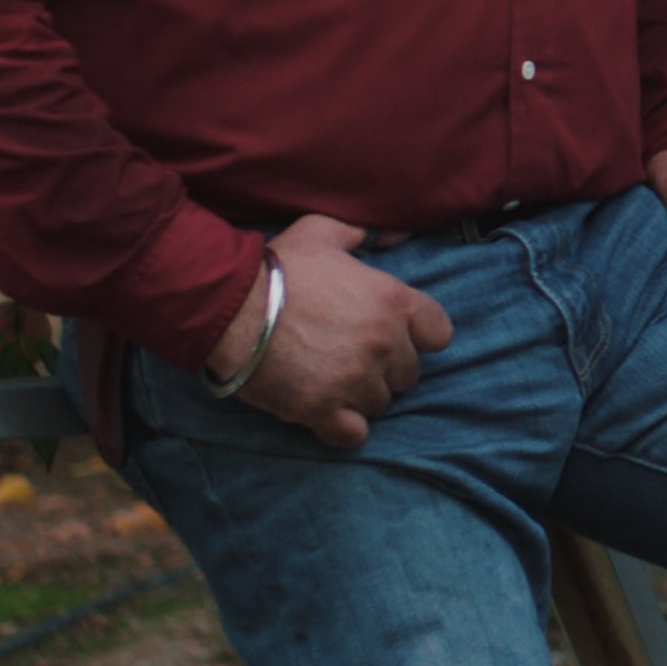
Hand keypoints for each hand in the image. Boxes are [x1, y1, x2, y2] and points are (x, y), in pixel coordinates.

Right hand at [209, 213, 454, 449]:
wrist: (227, 305)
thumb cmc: (276, 267)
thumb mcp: (322, 231)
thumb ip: (360, 233)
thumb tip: (388, 232)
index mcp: (391, 300)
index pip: (438, 333)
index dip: (417, 336)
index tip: (394, 334)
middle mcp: (382, 343)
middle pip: (408, 374)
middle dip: (385, 368)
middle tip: (352, 357)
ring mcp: (354, 380)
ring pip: (379, 404)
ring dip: (360, 396)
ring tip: (332, 380)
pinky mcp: (322, 409)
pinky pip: (352, 434)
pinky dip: (343, 427)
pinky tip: (327, 412)